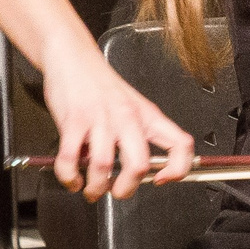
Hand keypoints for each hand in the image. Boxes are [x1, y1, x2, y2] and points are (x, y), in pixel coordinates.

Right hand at [41, 42, 192, 199]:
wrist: (73, 56)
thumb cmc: (100, 84)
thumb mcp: (132, 105)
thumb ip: (139, 135)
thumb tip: (141, 172)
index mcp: (148, 116)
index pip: (180, 144)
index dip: (179, 169)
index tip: (163, 180)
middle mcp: (127, 118)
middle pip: (139, 165)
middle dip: (127, 189)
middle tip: (118, 192)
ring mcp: (100, 119)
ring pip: (103, 166)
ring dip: (95, 188)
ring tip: (91, 189)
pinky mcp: (73, 120)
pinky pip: (70, 159)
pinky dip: (69, 177)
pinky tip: (72, 178)